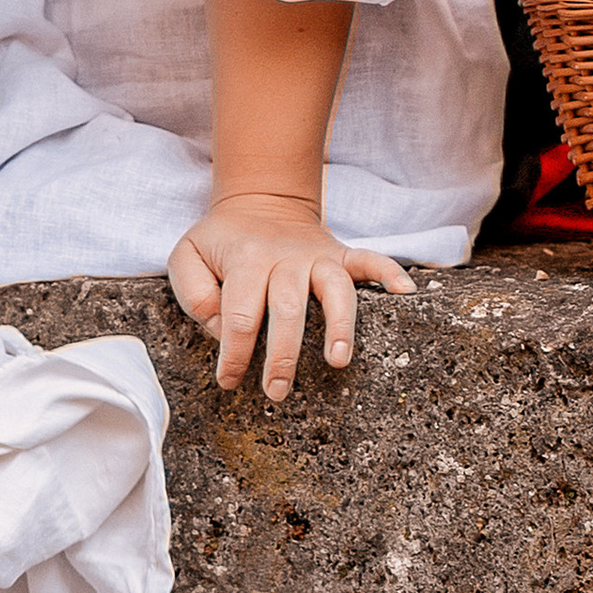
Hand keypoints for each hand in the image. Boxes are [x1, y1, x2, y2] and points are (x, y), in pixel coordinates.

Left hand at [168, 191, 414, 404]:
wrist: (259, 201)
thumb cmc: (221, 241)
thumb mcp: (187, 257)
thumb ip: (194, 293)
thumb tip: (220, 329)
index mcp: (246, 259)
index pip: (241, 313)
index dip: (234, 352)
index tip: (230, 381)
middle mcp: (286, 258)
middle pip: (287, 308)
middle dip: (283, 354)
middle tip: (277, 391)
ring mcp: (318, 256)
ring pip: (334, 289)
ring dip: (339, 324)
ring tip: (339, 360)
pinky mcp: (341, 255)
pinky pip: (370, 260)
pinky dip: (390, 272)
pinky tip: (405, 292)